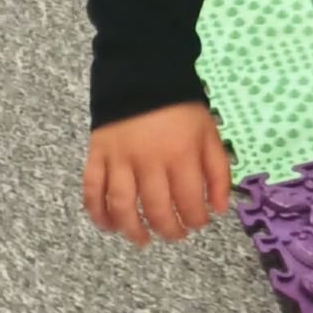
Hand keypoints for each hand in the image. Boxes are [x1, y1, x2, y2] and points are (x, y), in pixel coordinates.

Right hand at [83, 102, 231, 245]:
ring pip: (122, 205)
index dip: (196, 220)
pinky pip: (92, 189)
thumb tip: (219, 209)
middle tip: (175, 235)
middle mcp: (148, 161)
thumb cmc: (180, 107)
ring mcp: (119, 159)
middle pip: (156, 209)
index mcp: (180, 155)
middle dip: (169, 229)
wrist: (142, 73)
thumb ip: (218, 172)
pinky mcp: (97, 154)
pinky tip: (108, 225)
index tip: (198, 223)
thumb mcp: (210, 134)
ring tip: (143, 240)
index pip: (189, 201)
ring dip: (132, 229)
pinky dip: (97, 211)